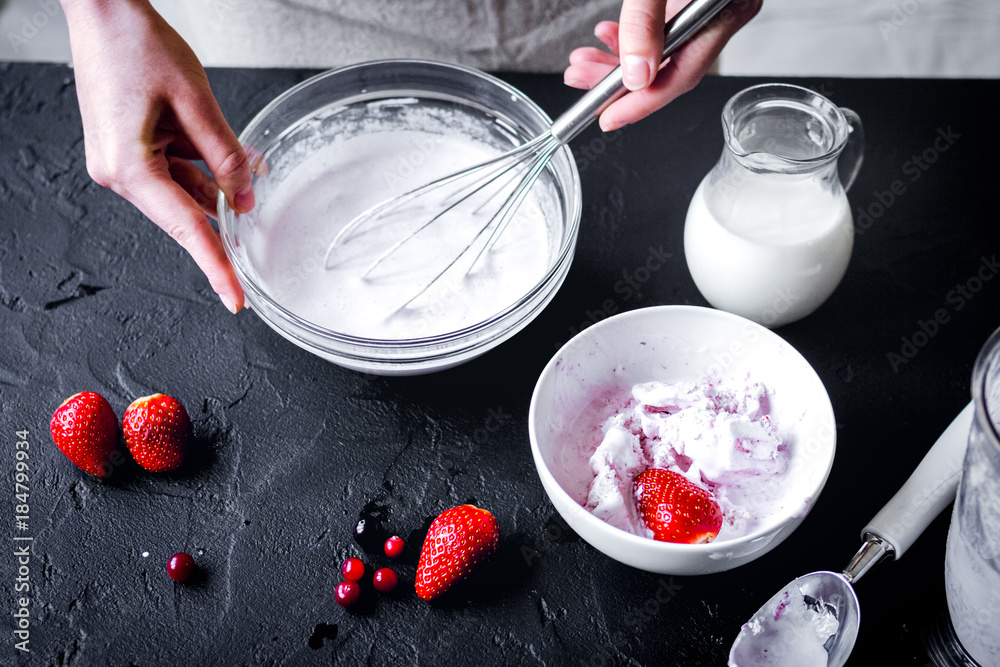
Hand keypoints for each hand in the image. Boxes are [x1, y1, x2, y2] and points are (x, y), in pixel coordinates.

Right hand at [62, 0, 253, 312]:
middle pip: (185, 212)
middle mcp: (118, 173)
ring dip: (216, 182)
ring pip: (183, 190)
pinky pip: (173, 170)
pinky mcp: (126, 148)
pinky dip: (201, 166)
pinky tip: (226, 157)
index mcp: (129, 169)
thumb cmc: (135, 45)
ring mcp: (119, 161)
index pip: (187, 231)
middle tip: (257, 215)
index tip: (235, 298)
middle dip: (224, 211)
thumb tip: (244, 199)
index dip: (216, 267)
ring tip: (246, 164)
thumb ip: (225, 156)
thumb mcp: (196, 103)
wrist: (101, 9)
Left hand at [564, 0, 762, 130]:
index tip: (608, 118)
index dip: (640, 103)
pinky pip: (661, 32)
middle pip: (667, 70)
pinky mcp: (691, 1)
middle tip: (582, 85)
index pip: (682, 76)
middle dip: (618, 83)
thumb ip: (647, 21)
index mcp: (728, 9)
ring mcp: (708, 10)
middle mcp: (722, 14)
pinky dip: (631, 39)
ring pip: (660, 54)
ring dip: (617, 63)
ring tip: (583, 63)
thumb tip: (637, 75)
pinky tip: (607, 38)